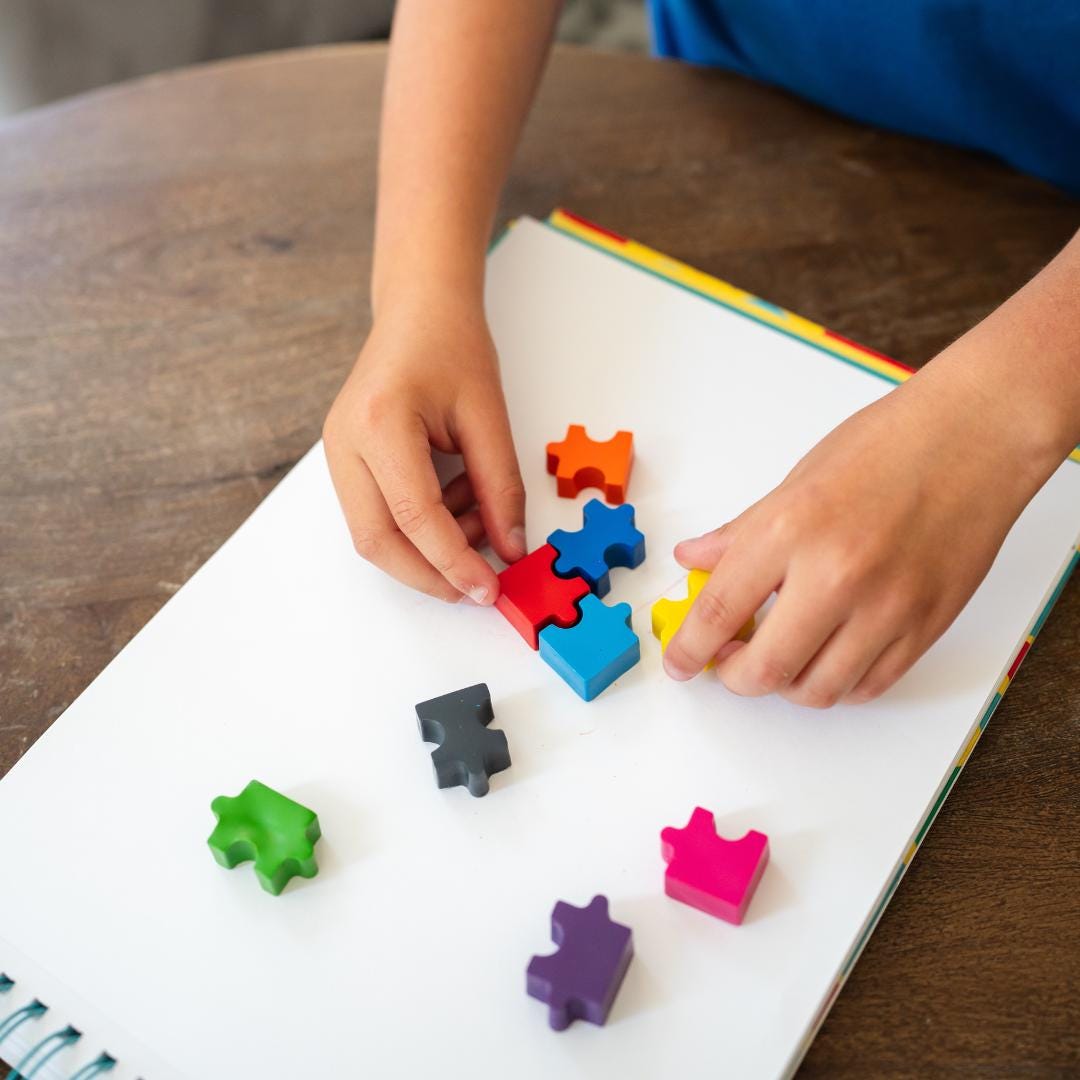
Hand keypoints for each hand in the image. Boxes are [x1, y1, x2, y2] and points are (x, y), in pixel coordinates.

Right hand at [323, 297, 525, 603]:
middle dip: (430, 574)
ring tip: (480, 514)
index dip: (454, 561)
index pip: (414, 516)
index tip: (487, 588)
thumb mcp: (490, 416)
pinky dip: (419, 527)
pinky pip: (377, 514)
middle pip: (377, 541)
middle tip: (478, 584)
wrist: (419, 309)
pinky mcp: (346, 461)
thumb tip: (510, 548)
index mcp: (380, 422)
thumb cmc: (452, 346)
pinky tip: (458, 501)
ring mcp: (338, 453)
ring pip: (373, 535)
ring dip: (428, 548)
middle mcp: (345, 442)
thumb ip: (501, 488)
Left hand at [662, 371, 1047, 706]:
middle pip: (765, 670)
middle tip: (727, 664)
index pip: (719, 612)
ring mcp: (887, 607)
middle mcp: (837, 575)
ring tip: (778, 659)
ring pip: (818, 690)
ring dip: (785, 686)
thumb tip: (693, 559)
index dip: (688, 648)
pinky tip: (826, 658)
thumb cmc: (888, 445)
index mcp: (790, 529)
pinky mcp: (927, 625)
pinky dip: (837, 684)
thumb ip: (740, 533)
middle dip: (733, 678)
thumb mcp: (795, 481)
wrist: (976, 436)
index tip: (679, 662)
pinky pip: (869, 685)